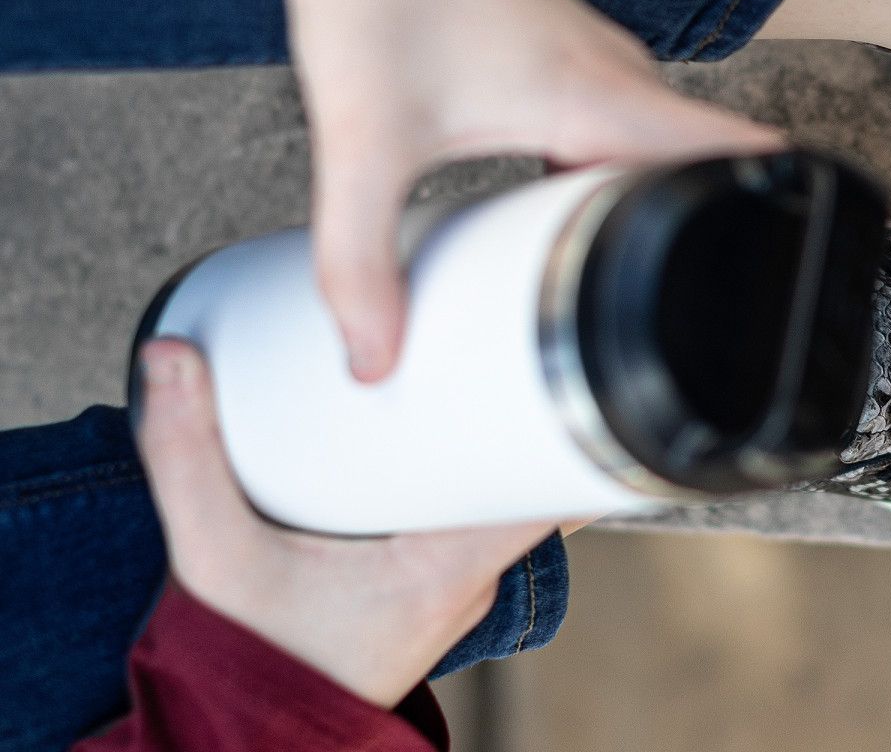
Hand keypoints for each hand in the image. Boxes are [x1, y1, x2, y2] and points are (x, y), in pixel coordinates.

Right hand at [135, 338, 549, 707]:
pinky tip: (423, 437)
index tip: (534, 361)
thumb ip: (187, 457)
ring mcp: (455, 588)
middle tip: (478, 347)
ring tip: (455, 374)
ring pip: (496, 498)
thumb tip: (168, 357)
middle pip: (523, 476)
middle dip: (506, 410)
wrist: (239, 741)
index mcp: (447, 570)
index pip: (545, 483)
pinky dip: (452, 477)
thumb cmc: (248, 665)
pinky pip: (467, 519)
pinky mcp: (430, 589)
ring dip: (479, 444)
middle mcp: (468, 580)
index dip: (554, 418)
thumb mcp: (213, 559)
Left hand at [269, 0, 781, 380]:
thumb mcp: (365, 142)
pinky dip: (603, 152)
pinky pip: (611, 105)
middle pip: (694, 155)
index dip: (783, 198)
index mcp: (597, 94)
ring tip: (622, 257)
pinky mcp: (551, 30)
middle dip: (703, 220)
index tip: (806, 250)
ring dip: (647, 185)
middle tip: (689, 296)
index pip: (734, 148)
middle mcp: (609, 63)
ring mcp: (584, 41)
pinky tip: (554, 181)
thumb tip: (371, 357)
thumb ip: (361, 260)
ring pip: (649, 131)